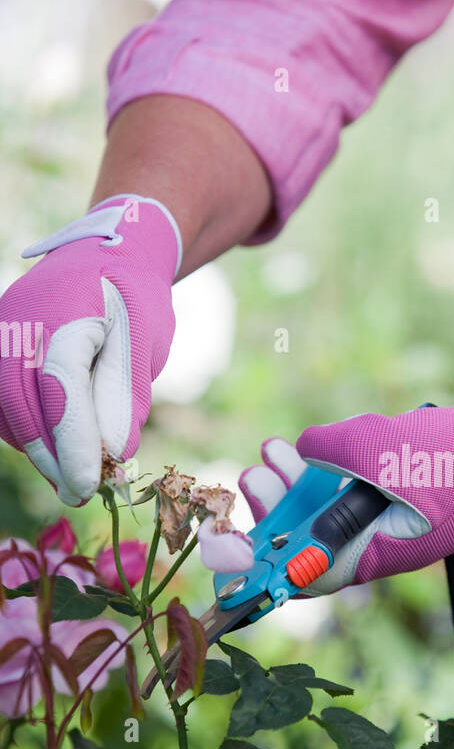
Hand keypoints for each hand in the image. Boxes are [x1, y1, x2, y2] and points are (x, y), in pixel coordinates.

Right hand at [0, 196, 180, 504]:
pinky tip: (55, 450)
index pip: (62, 385)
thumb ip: (126, 395)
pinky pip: (2, 403)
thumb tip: (111, 453)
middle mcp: (18, 322)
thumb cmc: (131, 298)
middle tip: (80, 494)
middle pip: (24, 403)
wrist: (103, 254)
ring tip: (72, 477)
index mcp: (64, 311)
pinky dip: (27, 432)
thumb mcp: (144, 339)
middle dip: (52, 457)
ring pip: (7, 409)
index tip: (87, 484)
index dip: (73, 441)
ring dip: (39, 450)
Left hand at [239, 393, 453, 593]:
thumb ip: (332, 452)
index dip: (256, 568)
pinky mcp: (397, 498)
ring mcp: (386, 522)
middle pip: (304, 547)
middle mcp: (374, 546)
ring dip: (291, 489)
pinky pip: (346, 495)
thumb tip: (302, 451)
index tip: (224, 546)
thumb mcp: (386, 450)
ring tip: (270, 452)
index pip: (300, 577)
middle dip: (270, 514)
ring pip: (322, 516)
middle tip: (252, 477)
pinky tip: (306, 448)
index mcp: (372, 554)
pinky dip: (322, 474)